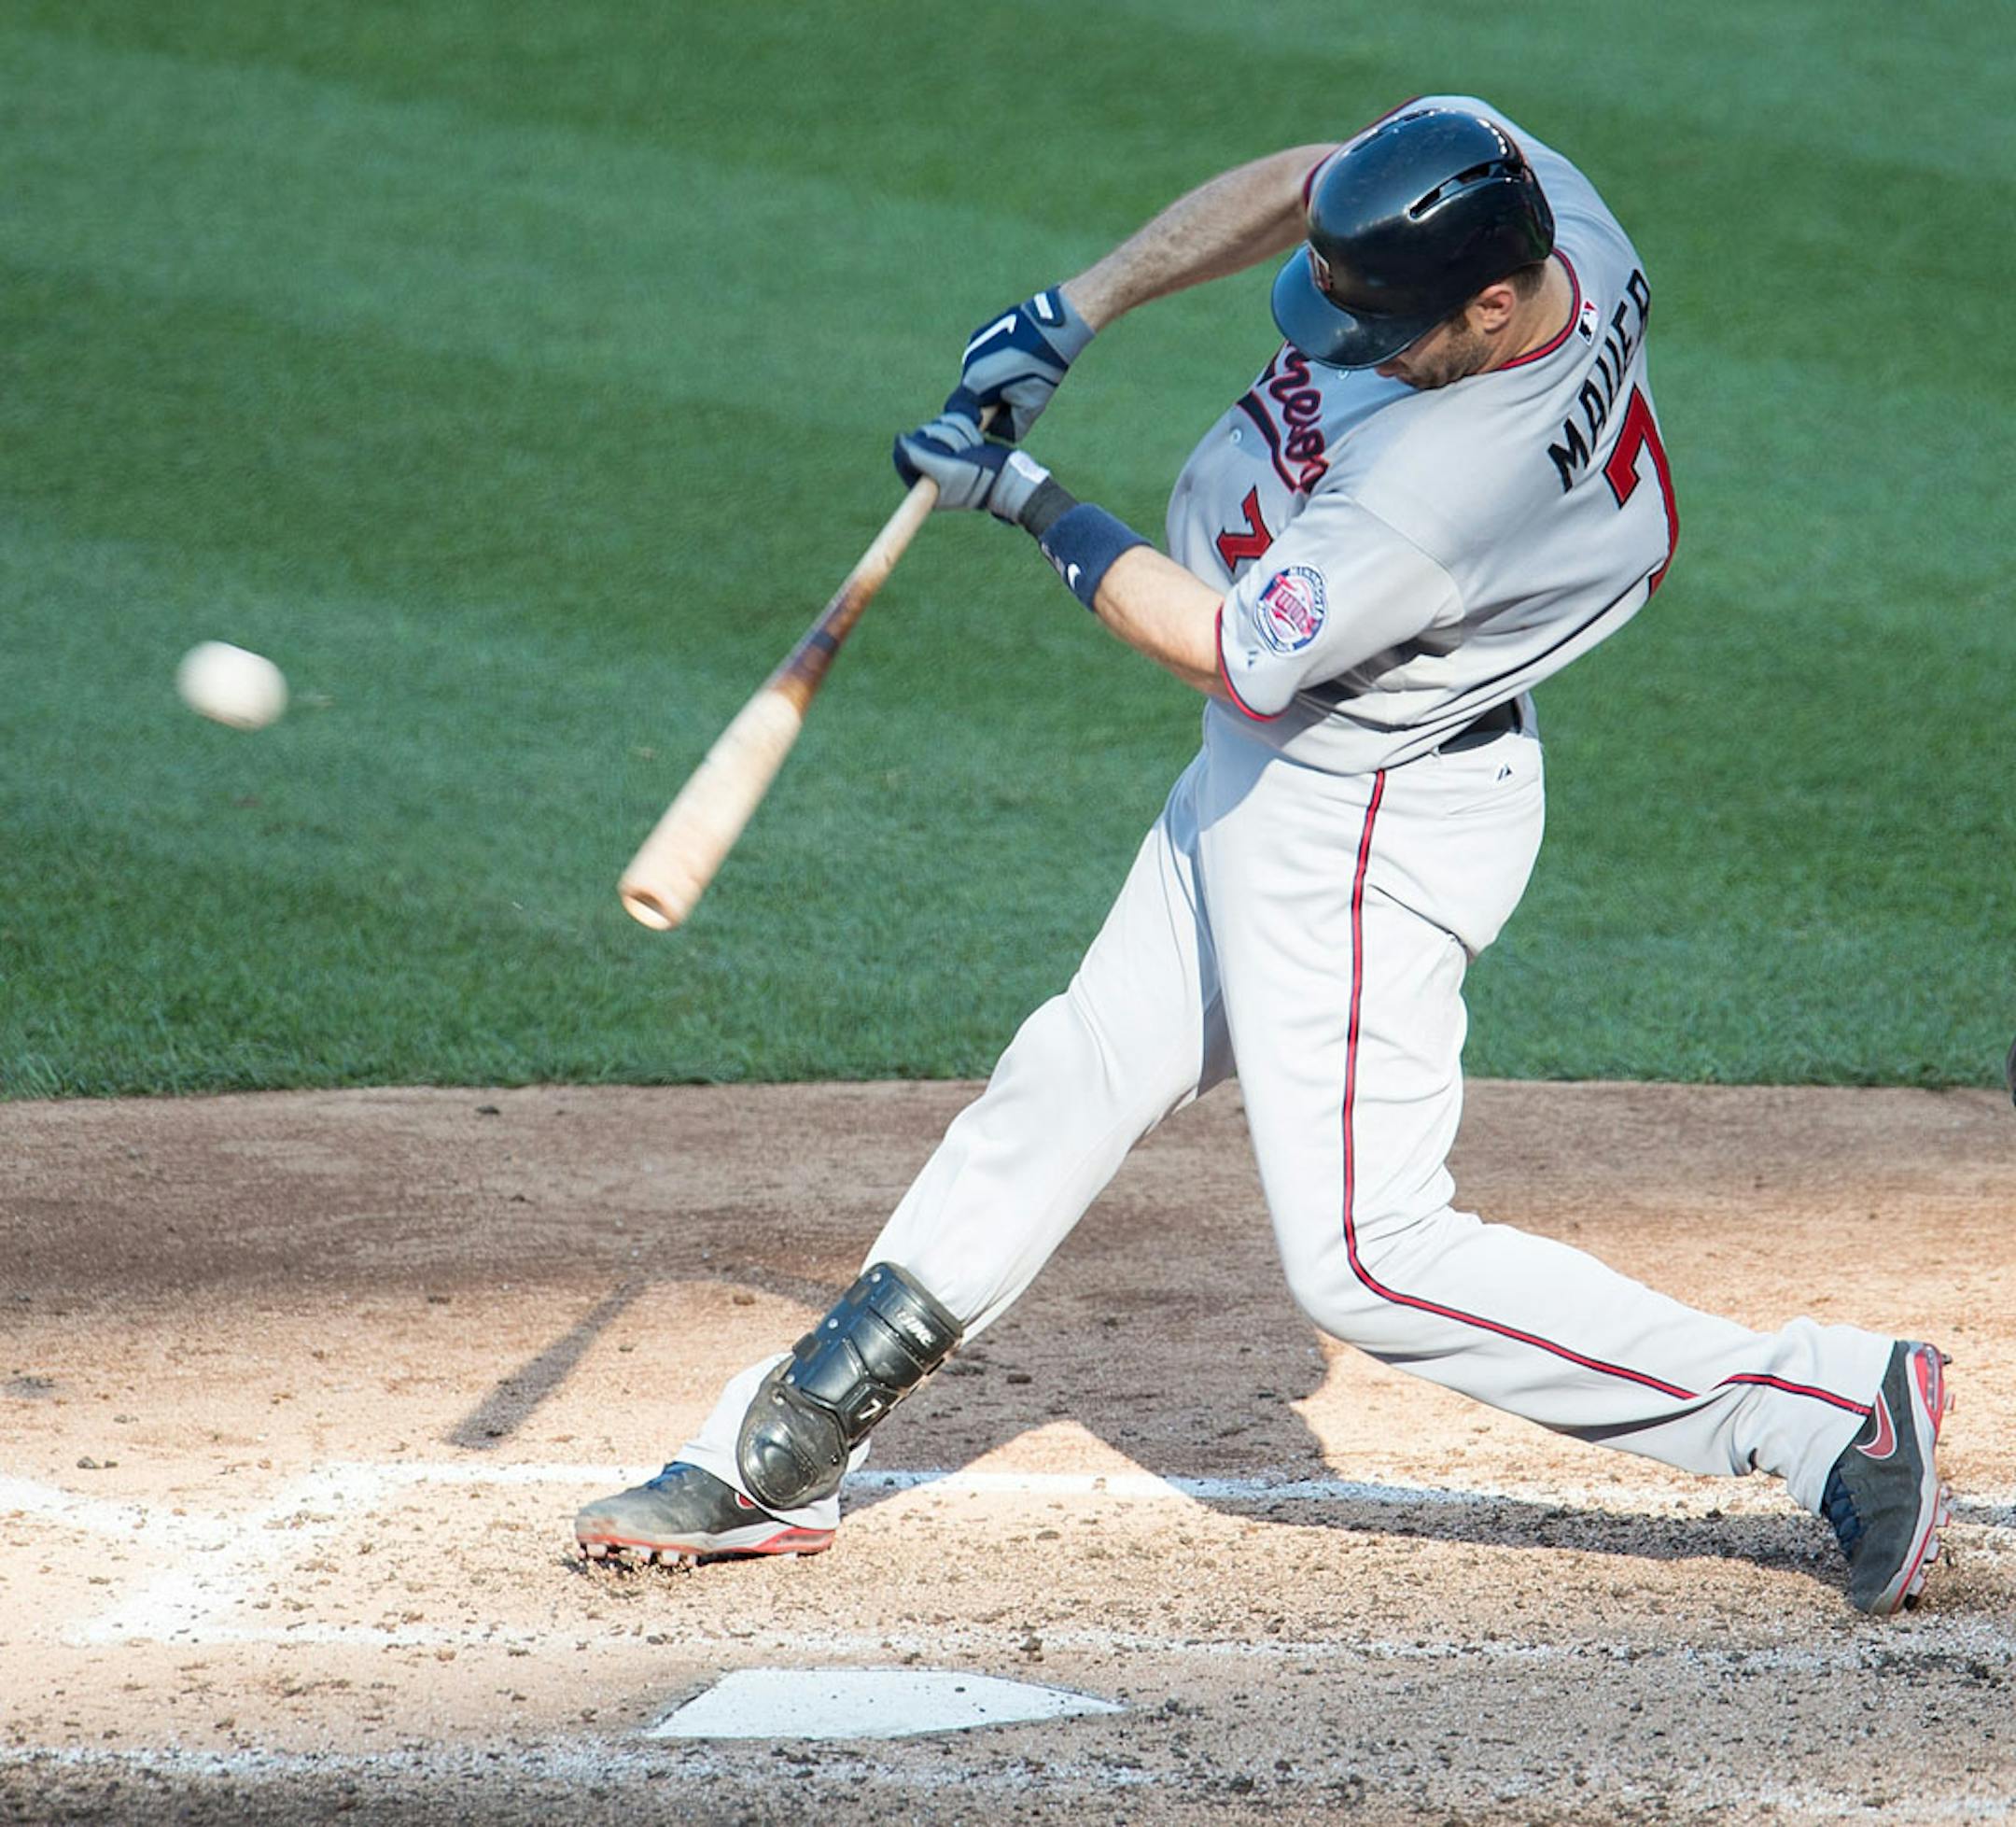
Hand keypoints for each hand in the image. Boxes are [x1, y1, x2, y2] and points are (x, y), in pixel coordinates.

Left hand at [893, 391, 1052, 523]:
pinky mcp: (959, 447)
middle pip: (923, 437)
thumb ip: (917, 456)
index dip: (921, 445)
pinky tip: (976, 441)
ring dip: (958, 433)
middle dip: (946, 438)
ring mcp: (945, 460)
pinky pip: (953, 426)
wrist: (1012, 477)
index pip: (905, 455)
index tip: (940, 451)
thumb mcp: (947, 469)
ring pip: (939, 428)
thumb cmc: (982, 476)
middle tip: (963, 452)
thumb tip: (899, 441)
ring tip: (973, 448)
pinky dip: (965, 429)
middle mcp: (931, 473)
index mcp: (923, 485)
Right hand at [957, 288, 1093, 442]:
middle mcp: (968, 365)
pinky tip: (1016, 359)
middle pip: (972, 397)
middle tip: (1017, 395)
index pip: (966, 417)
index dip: (984, 421)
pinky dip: (996, 365)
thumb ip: (1013, 426)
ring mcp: (973, 348)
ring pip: (978, 377)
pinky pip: (983, 360)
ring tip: (1020, 374)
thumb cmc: (1043, 369)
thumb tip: (1003, 431)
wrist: (1052, 327)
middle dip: (991, 402)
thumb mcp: (1031, 406)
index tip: (1002, 417)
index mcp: (975, 384)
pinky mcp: (980, 336)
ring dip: (994, 383)